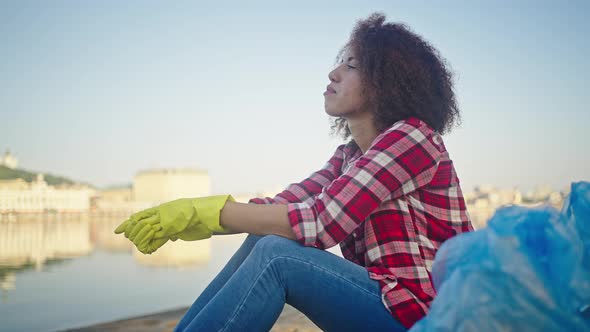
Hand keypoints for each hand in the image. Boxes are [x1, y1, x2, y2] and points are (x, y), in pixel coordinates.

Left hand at [114, 195, 233, 253]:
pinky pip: (156, 237)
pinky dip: (150, 244)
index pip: (142, 215)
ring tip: (136, 243)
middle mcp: (162, 213)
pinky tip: (146, 248)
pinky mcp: (171, 228)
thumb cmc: (197, 217)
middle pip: (139, 220)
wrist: (207, 213)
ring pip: (145, 228)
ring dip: (139, 237)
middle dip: (130, 228)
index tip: (120, 228)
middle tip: (122, 233)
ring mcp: (165, 220)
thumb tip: (171, 237)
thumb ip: (174, 229)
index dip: (130, 222)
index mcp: (163, 210)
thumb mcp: (182, 221)